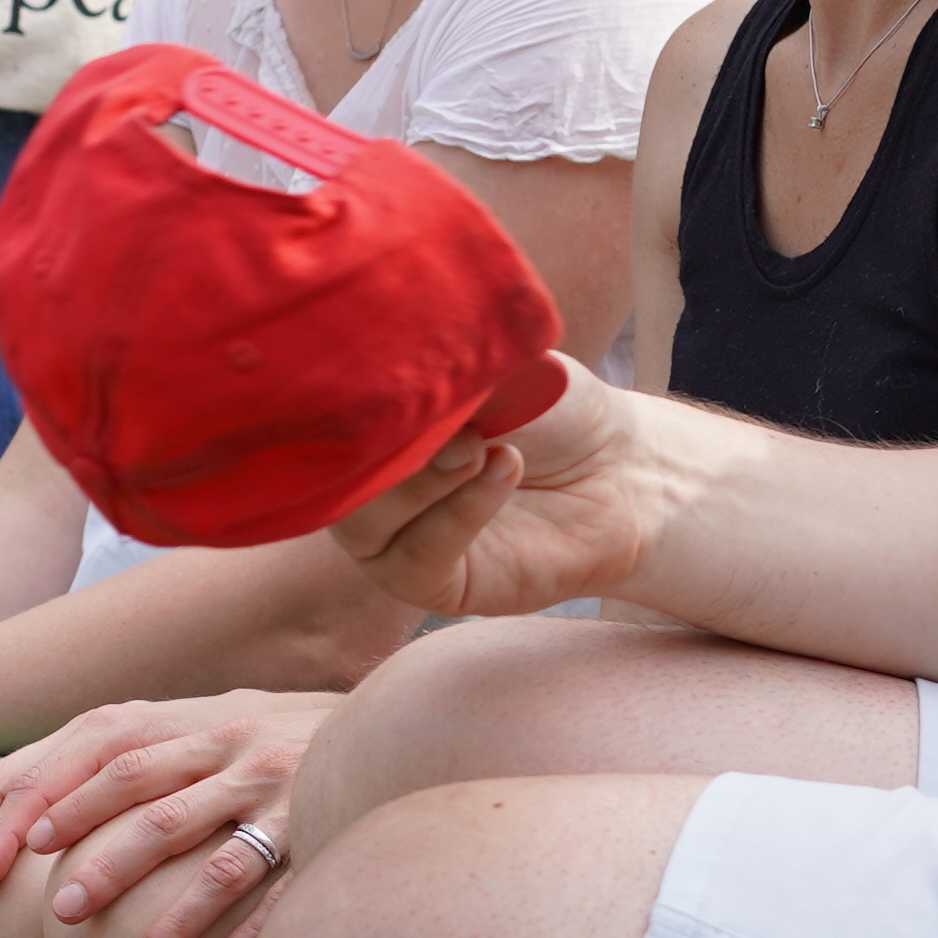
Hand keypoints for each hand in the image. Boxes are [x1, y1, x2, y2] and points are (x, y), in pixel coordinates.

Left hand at [0, 691, 339, 937]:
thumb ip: (110, 766)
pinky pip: (280, 880)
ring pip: (199, 839)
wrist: (389, 727)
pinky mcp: (323, 821)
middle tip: (43, 916)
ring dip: (159, 902)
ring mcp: (272, 779)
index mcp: (166, 720)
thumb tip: (5, 812)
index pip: (70, 758)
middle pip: (129, 788)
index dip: (10, 813)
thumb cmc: (254, 751)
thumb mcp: (183, 740)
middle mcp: (216, 740)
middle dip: (79, 853)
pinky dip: (248, 925)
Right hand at [330, 362, 656, 618]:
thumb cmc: (552, 410)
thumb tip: (388, 353)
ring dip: (423, 480)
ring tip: (483, 447)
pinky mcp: (432, 584)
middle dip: (383, 445)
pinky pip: (419, 559)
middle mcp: (362, 488)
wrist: (622, 467)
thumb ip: (439, 365)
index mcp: (364, 432)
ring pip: (362, 522)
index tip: (388, 373)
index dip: (338, 399)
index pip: (315, 421)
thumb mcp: (493, 368)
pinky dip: (459, 514)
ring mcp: (391, 539)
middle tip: (450, 421)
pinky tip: (504, 470)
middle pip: (328, 476)